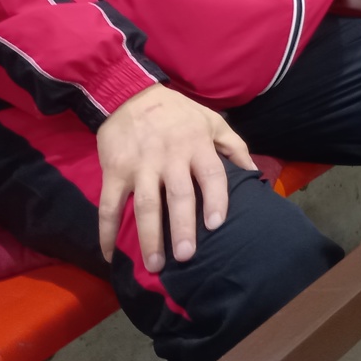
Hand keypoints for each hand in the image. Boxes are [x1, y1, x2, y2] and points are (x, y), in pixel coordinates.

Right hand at [96, 85, 255, 272]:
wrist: (131, 94)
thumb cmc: (179, 113)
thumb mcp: (212, 121)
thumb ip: (234, 146)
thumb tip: (253, 172)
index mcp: (196, 146)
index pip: (211, 175)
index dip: (216, 199)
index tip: (216, 225)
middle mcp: (169, 158)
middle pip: (178, 196)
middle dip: (182, 227)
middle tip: (187, 256)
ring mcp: (139, 166)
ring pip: (144, 205)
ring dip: (149, 236)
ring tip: (155, 265)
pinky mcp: (114, 171)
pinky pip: (109, 205)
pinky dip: (106, 231)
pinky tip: (110, 255)